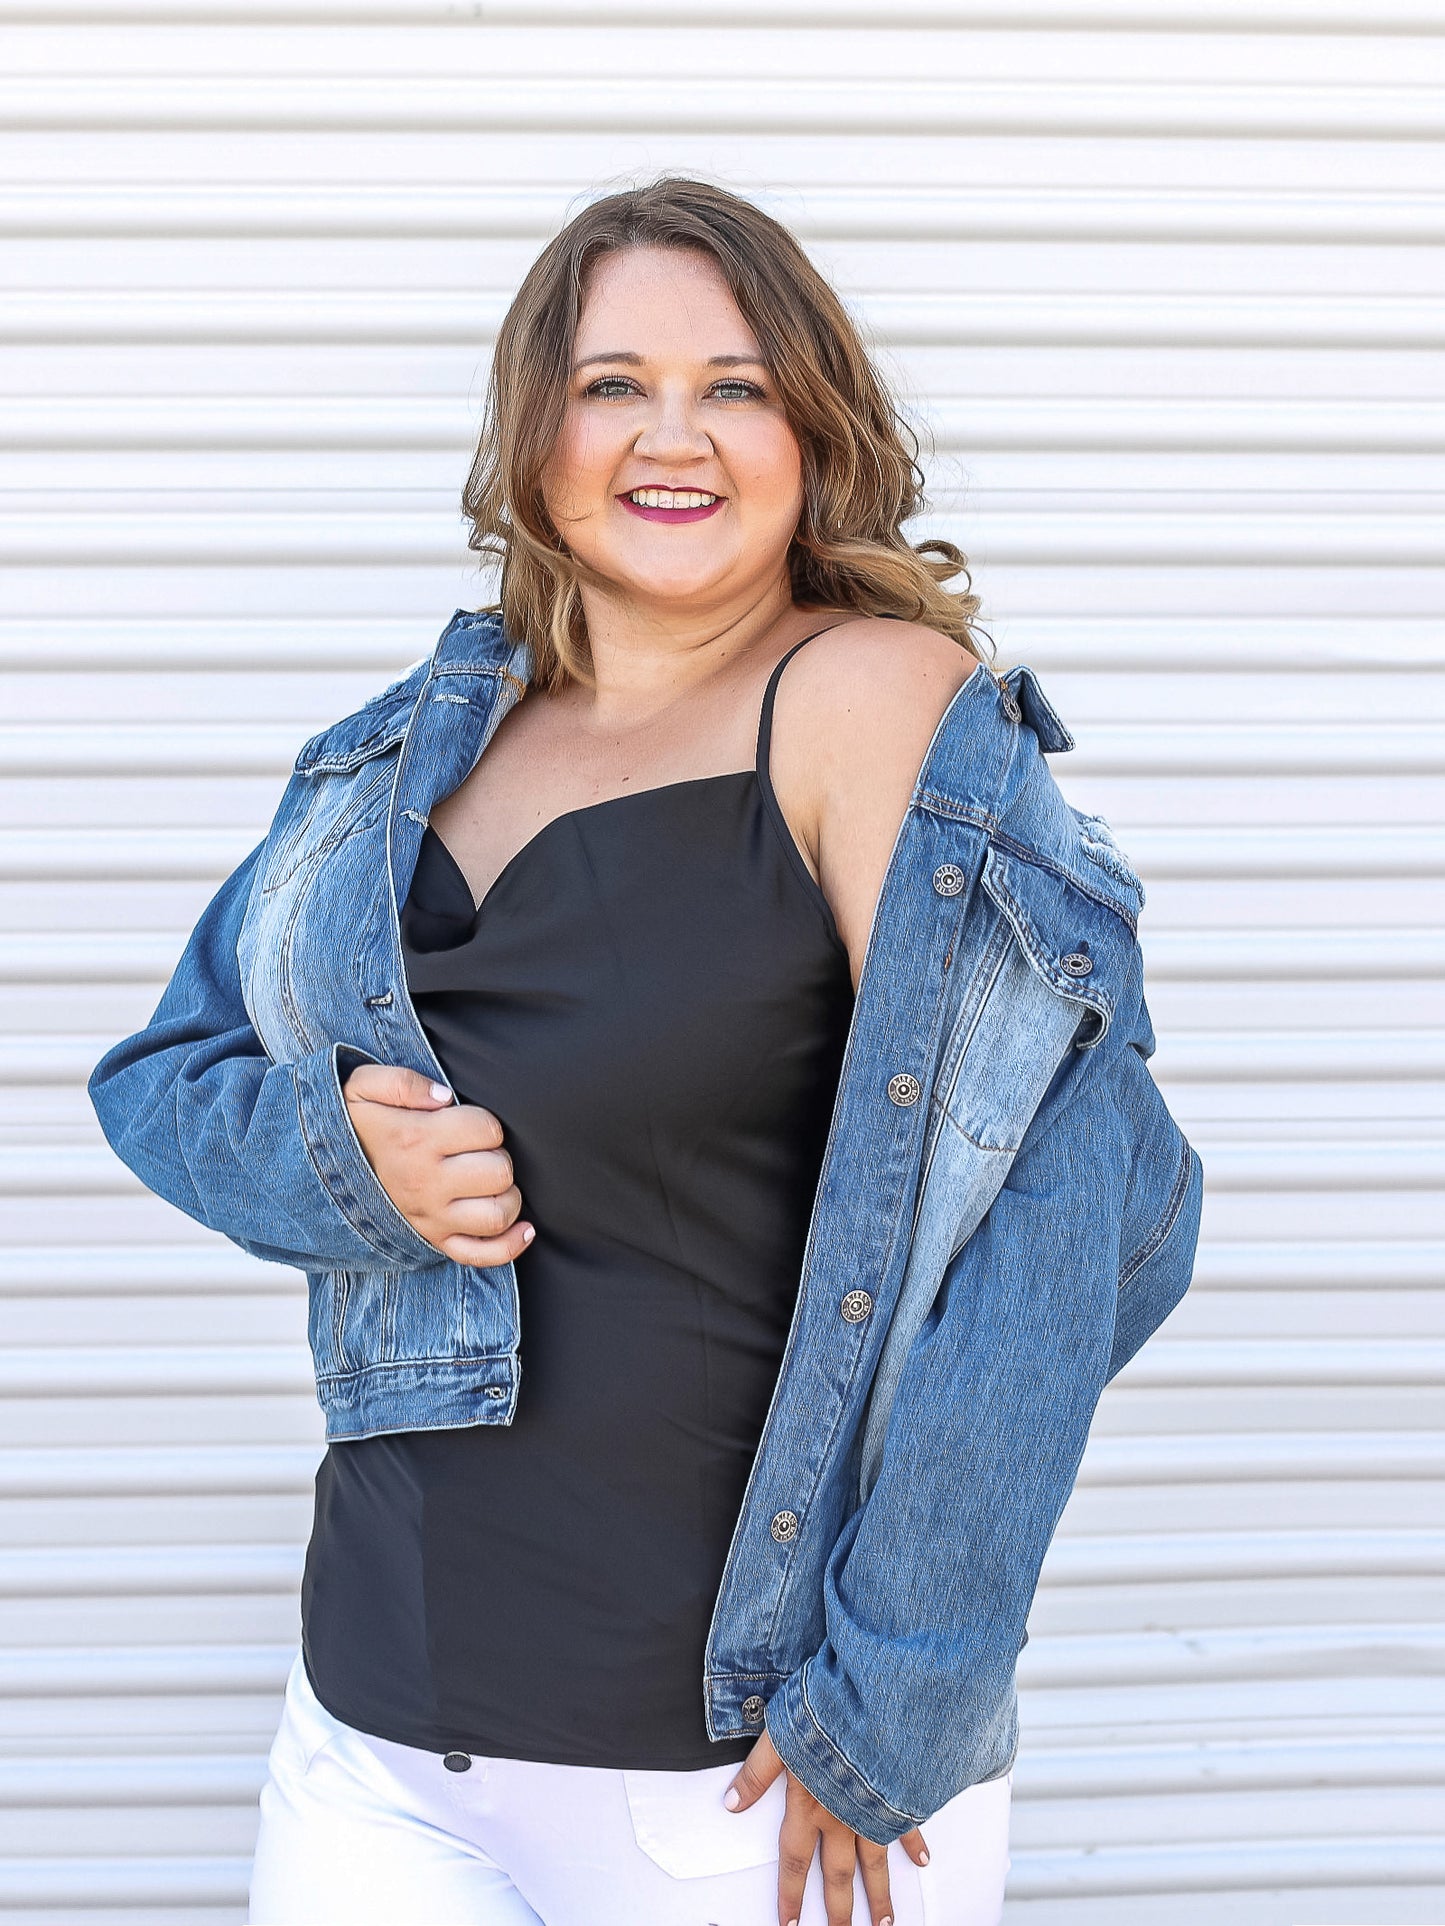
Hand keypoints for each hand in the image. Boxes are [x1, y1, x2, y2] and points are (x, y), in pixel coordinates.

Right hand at [342, 1063, 533, 1266]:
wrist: (314, 1171)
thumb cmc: (350, 1124)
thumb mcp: (361, 1086)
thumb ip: (403, 1081)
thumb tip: (445, 1096)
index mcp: (416, 1140)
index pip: (486, 1130)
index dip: (486, 1123)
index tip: (467, 1124)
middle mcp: (427, 1183)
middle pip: (499, 1172)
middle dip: (499, 1157)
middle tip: (479, 1152)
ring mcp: (431, 1217)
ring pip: (497, 1215)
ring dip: (507, 1196)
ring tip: (490, 1182)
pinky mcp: (433, 1240)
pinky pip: (481, 1255)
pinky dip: (510, 1245)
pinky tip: (522, 1227)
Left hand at [724, 1727, 928, 1925]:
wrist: (879, 1702)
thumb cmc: (829, 1715)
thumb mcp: (779, 1736)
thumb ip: (756, 1772)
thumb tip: (732, 1802)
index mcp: (810, 1805)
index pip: (795, 1861)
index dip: (790, 1895)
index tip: (790, 1924)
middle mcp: (842, 1816)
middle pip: (838, 1874)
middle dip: (837, 1911)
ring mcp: (873, 1809)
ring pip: (875, 1863)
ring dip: (877, 1895)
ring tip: (882, 1922)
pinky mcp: (899, 1794)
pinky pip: (907, 1827)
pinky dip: (914, 1844)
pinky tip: (921, 1862)